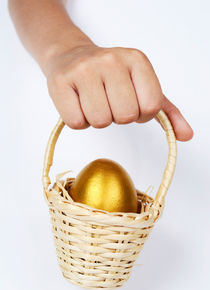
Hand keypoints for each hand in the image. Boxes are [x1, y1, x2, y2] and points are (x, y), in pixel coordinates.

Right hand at [45, 44, 192, 140]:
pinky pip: (76, 123)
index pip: (151, 107)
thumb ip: (166, 113)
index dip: (141, 113)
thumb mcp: (142, 87)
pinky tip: (78, 104)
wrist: (70, 56)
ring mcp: (83, 70)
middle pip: (125, 116)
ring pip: (100, 121)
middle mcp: (111, 60)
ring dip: (98, 119)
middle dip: (118, 116)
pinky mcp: (60, 83)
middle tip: (109, 102)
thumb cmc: (110, 76)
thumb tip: (186, 135)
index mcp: (136, 60)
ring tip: (93, 102)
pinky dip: (79, 121)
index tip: (131, 103)